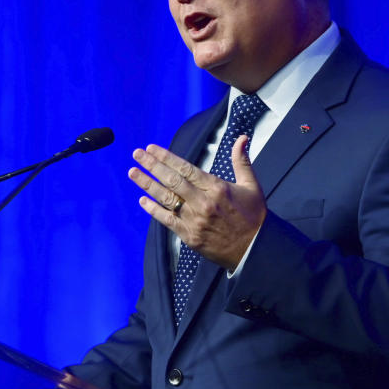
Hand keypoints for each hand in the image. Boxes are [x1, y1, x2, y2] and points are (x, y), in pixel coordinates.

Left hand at [128, 135, 265, 270]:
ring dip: (147, 184)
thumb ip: (241, 161)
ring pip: (166, 198)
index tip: (152, 149)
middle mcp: (203, 202)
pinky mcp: (189, 236)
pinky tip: (142, 200)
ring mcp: (194, 220)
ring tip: (133, 173)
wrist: (255, 250)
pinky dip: (154, 210)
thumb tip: (242, 138)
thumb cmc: (253, 216)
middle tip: (137, 154)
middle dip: (152, 165)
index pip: (185, 168)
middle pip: (172, 180)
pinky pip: (167, 220)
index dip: (166, 157)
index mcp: (216, 187)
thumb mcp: (251, 185)